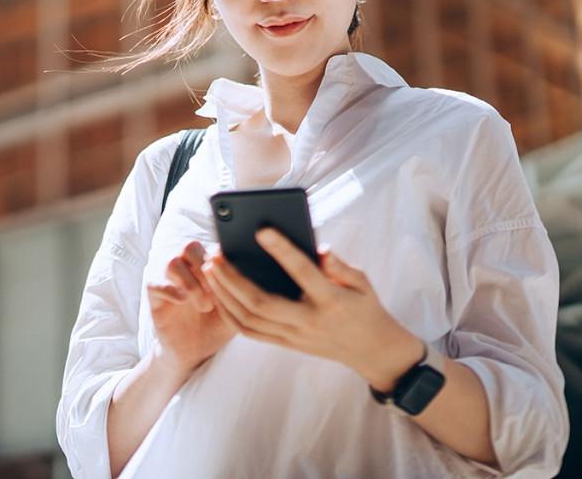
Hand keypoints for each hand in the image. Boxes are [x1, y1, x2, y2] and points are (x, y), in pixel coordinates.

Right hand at [146, 241, 234, 373]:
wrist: (193, 353)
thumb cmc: (216, 327)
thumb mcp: (236, 307)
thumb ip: (243, 288)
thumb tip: (258, 272)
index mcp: (205, 265)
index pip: (211, 246)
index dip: (222, 260)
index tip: (233, 280)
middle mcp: (185, 267)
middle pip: (190, 247)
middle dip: (206, 270)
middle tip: (217, 294)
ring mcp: (167, 279)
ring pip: (172, 262)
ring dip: (191, 284)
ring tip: (204, 305)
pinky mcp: (154, 295)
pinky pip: (155, 283)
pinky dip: (172, 291)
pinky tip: (183, 303)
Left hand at [200, 228, 422, 387]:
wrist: (372, 351)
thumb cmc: (365, 307)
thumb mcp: (362, 282)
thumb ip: (340, 267)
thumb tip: (320, 249)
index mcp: (330, 301)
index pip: (302, 273)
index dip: (282, 250)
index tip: (261, 229)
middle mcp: (308, 321)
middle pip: (261, 302)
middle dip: (232, 278)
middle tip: (214, 254)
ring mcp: (294, 336)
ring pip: (248, 319)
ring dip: (224, 294)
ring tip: (209, 269)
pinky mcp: (285, 344)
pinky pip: (249, 332)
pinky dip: (229, 313)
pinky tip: (217, 293)